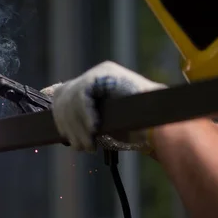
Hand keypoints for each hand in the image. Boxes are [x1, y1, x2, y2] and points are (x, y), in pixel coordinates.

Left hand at [41, 61, 166, 151]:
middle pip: (64, 98)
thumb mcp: (100, 125)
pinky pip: (83, 95)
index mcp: (93, 84)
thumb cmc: (133, 129)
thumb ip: (81, 121)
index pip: (63, 94)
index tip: (63, 135)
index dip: (58, 115)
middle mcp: (95, 75)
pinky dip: (85, 115)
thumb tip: (62, 128)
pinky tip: (94, 129)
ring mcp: (100, 71)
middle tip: (81, 146)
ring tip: (88, 144)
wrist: (159, 125)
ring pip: (72, 99)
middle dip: (69, 126)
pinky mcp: (105, 73)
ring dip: (77, 127)